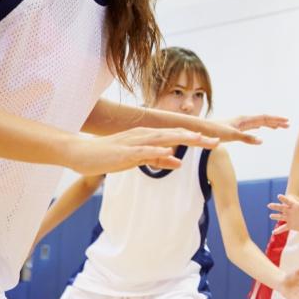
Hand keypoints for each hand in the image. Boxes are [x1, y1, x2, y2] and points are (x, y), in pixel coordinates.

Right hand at [64, 127, 217, 174]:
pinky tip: (170, 152)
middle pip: (176, 135)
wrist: (80, 153)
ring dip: (182, 139)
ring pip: (163, 139)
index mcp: (149, 136)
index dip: (197, 138)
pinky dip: (157, 152)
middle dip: (197, 138)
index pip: (178, 136)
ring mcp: (134, 142)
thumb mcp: (138, 159)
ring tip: (200, 140)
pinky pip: (143, 152)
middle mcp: (144, 135)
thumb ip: (158, 160)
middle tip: (218, 141)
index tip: (216, 142)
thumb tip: (178, 163)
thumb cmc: (110, 155)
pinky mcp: (124, 152)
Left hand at [202, 114, 289, 144]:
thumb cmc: (215, 131)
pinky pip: (252, 126)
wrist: (201, 129)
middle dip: (276, 122)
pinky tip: (260, 129)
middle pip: (263, 119)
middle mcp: (243, 120)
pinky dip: (260, 127)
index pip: (264, 118)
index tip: (287, 121)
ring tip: (279, 127)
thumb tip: (262, 140)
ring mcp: (240, 124)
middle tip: (288, 125)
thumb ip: (247, 138)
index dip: (276, 120)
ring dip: (269, 124)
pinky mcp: (235, 128)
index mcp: (244, 119)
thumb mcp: (232, 136)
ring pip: (258, 122)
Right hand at [269, 195, 298, 233]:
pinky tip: (273, 232)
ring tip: (270, 216)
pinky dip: (278, 230)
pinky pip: (283, 228)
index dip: (283, 199)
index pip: (287, 201)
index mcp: (294, 206)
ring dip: (275, 217)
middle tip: (269, 205)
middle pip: (281, 208)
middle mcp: (290, 211)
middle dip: (275, 207)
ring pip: (280, 217)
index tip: (279, 196)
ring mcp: (289, 218)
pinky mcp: (290, 225)